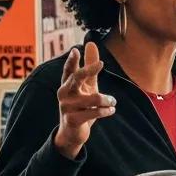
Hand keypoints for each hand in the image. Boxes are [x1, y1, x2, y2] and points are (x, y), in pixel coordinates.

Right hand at [54, 43, 115, 158]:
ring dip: (108, 100)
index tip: (76, 50)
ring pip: (94, 98)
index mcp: (67, 84)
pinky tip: (111, 110)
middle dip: (88, 70)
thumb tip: (90, 43)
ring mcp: (66, 106)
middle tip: (100, 64)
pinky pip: (95, 112)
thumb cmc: (82, 105)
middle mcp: (64, 93)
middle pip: (76, 77)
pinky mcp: (72, 119)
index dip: (72, 60)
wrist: (73, 132)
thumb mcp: (87, 85)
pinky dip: (107, 111)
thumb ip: (89, 66)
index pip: (68, 70)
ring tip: (112, 102)